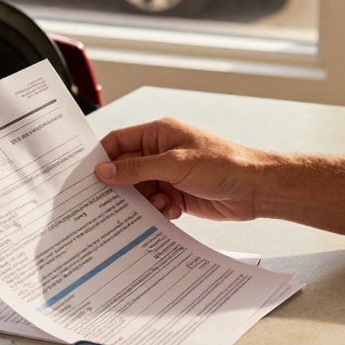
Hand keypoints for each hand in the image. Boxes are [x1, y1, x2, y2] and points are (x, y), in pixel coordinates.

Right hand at [95, 118, 273, 220]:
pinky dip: (159, 211)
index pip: (119, 142)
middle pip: (126, 170)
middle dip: (122, 186)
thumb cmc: (224, 164)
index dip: (102, 157)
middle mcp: (161, 153)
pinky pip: (155, 205)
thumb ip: (137, 168)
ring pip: (140, 190)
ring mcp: (169, 175)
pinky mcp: (178, 195)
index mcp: (159, 133)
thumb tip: (104, 171)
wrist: (256, 188)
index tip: (88, 177)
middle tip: (111, 202)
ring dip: (144, 201)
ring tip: (157, 204)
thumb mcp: (175, 164)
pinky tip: (172, 211)